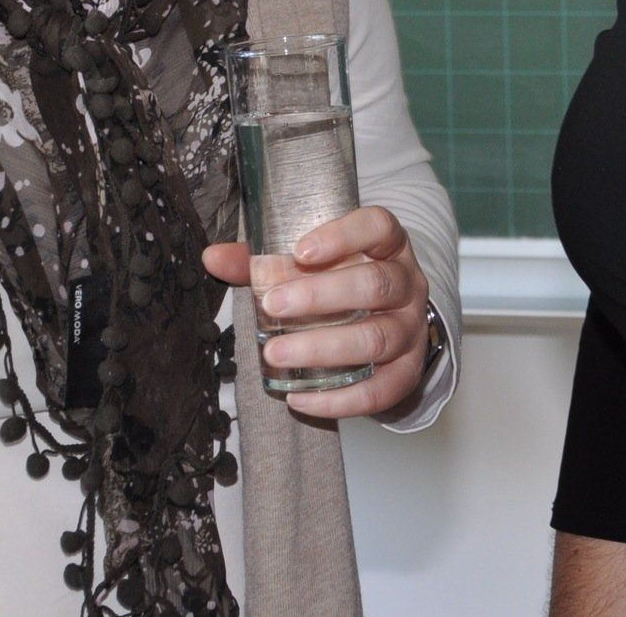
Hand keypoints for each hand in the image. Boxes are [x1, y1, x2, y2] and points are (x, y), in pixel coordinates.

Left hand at [200, 205, 430, 418]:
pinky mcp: (407, 373)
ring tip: (276, 354)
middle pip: (376, 285)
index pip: (378, 227)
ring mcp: (411, 329)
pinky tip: (299, 396)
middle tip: (272, 306)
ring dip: (323, 347)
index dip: (343, 236)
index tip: (300, 252)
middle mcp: (408, 284)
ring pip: (377, 338)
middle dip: (321, 296)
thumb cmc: (344, 282)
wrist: (390, 323)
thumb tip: (213, 257)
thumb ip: (265, 260)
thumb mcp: (314, 263)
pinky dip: (338, 399)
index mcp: (388, 245)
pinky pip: (379, 390)